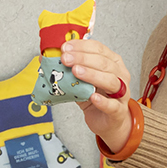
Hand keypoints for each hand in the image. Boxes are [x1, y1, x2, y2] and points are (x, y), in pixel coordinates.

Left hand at [61, 39, 132, 153]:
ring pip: (111, 81)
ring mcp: (121, 93)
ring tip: (76, 72)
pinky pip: (112, 105)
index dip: (82, 46)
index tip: (65, 47)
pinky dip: (103, 101)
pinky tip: (93, 97)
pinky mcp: (118, 111)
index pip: (98, 49)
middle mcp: (120, 75)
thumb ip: (67, 69)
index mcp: (112, 62)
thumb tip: (45, 58)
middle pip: (104, 63)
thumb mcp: (80, 80)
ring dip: (92, 74)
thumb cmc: (96, 97)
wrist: (107, 121)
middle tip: (66, 59)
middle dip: (83, 58)